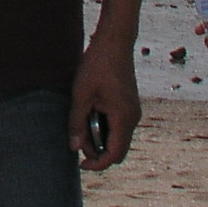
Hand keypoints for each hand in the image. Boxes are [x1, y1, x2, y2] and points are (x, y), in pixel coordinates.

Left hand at [69, 34, 139, 170]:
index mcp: (124, 118)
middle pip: (117, 150)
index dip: (97, 164)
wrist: (114, 42)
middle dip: (97, 152)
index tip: (80, 164)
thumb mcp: (81, 94)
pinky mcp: (129, 105)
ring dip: (100, 138)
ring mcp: (133, 112)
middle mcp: (133, 118)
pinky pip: (118, 126)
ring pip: (118, 138)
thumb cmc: (97, 65)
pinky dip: (104, 127)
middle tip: (77, 140)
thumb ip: (77, 123)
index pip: (114, 155)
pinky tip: (90, 114)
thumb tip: (74, 148)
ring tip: (81, 123)